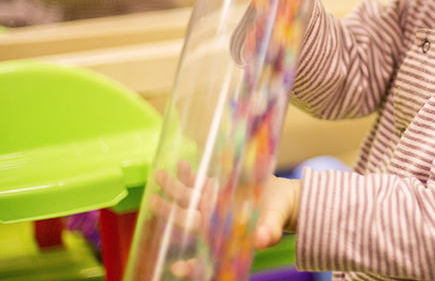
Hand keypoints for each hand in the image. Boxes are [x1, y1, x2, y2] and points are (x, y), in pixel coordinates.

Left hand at [149, 160, 301, 278]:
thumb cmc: (277, 215)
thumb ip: (269, 232)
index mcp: (222, 235)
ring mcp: (210, 203)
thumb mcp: (274, 224)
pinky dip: (188, 173)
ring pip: (186, 197)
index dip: (190, 266)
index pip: (202, 254)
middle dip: (167, 211)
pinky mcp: (214, 187)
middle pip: (185, 218)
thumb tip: (262, 240)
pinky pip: (196, 181)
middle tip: (153, 201)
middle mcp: (211, 220)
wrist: (281, 198)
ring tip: (160, 175)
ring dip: (172, 187)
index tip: (177, 268)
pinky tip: (181, 164)